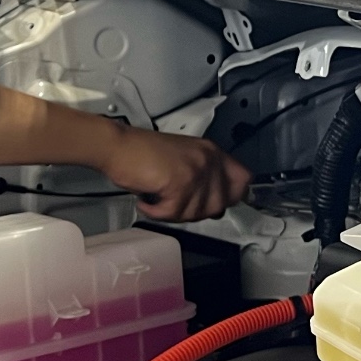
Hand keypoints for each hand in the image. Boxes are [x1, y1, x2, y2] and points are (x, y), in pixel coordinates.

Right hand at [104, 127, 249, 220]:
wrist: (117, 146)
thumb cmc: (142, 154)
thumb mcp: (183, 159)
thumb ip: (205, 179)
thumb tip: (219, 207)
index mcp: (212, 152)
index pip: (243, 179)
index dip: (231, 196)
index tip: (213, 202)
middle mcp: (208, 160)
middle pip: (219, 205)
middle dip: (195, 211)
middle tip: (173, 202)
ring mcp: (195, 171)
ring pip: (195, 213)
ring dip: (172, 212)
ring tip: (157, 198)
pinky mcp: (179, 183)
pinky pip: (173, 213)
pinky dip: (156, 212)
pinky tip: (147, 200)